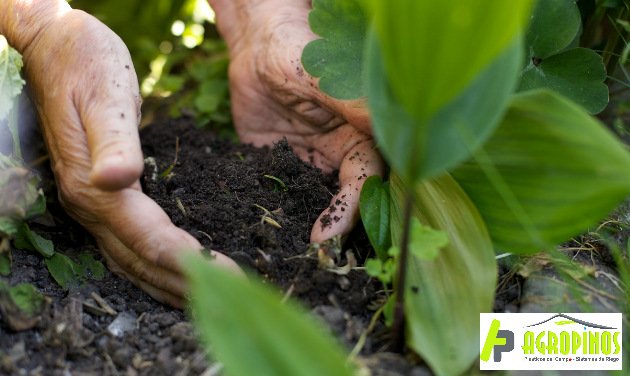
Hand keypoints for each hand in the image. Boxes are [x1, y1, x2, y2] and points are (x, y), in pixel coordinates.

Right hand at [18, 6, 237, 306]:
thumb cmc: (84, 62)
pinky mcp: (100, 196)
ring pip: (132, 259)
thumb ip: (112, 141)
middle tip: (230, 299)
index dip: (185, 262)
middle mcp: (90, 205)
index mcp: (94, 187)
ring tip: (208, 297)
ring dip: (169, 284)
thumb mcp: (104, 94)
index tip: (225, 277)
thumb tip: (116, 181)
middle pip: (140, 261)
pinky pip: (130, 243)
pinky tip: (177, 269)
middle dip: (184, 285)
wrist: (54, 47)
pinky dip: (156, 264)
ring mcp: (91, 203)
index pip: (147, 239)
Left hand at [212, 0, 383, 242]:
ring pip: (315, 204)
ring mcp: (311, 163)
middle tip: (312, 260)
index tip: (327, 235)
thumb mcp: (320, 77)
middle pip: (345, 201)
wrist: (255, 47)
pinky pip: (282, 194)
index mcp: (361, 136)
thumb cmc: (295, 50)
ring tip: (287, 257)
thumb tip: (388, 129)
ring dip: (306, 229)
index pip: (365, 181)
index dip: (350, 210)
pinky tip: (265, 234)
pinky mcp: (282, 166)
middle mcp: (340, 155)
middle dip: (333, 231)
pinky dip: (277, 214)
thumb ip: (349, 104)